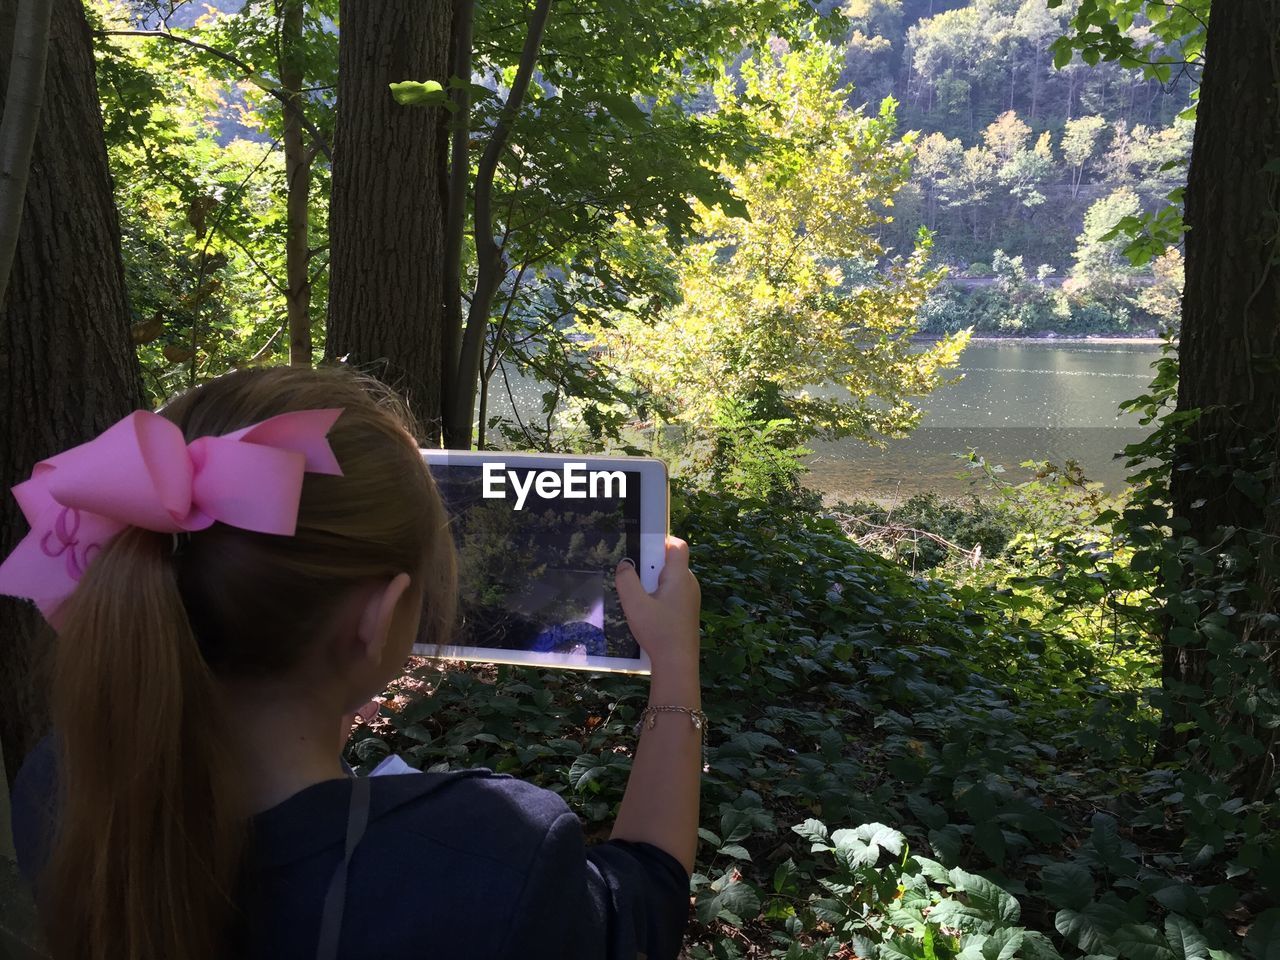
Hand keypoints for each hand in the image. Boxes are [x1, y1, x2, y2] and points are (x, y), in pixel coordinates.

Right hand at [615, 535, 700, 675]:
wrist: (677, 663)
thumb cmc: (658, 632)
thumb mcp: (634, 604)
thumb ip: (626, 580)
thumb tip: (624, 564)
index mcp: (680, 577)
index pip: (678, 545)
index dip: (662, 541)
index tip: (643, 548)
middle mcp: (689, 584)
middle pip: (671, 562)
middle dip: (651, 565)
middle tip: (634, 576)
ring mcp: (691, 598)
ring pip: (671, 579)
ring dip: (654, 582)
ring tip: (638, 597)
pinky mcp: (688, 611)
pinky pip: (673, 593)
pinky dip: (659, 595)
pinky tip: (647, 611)